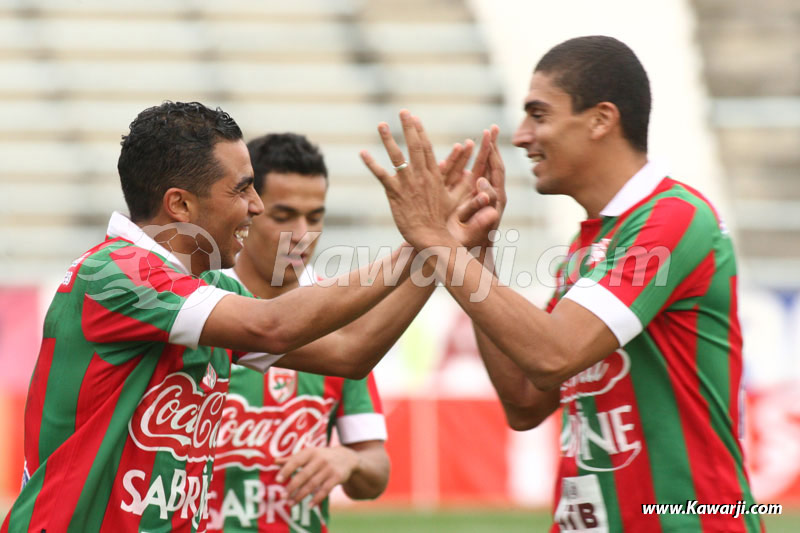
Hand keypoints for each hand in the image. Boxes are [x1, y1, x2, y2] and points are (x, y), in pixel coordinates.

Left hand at [275, 446, 359, 506]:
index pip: (296, 460)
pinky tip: (309, 506)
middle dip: (292, 486)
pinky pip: (325, 490)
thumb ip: (292, 459)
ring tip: (291, 503)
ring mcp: (329, 469)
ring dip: (301, 495)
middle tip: (282, 497)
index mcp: (310, 452)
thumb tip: (274, 461)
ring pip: (313, 484)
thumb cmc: (322, 457)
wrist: (347, 458)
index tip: (278, 480)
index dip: (287, 470)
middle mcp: (320, 459)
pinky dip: (317, 499)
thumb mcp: (309, 454)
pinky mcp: (337, 477)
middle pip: (304, 474)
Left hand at [361, 110, 457, 249]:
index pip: (427, 148)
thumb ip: (461, 185)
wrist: (431, 236)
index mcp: (434, 175)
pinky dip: (372, 163)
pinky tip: (363, 153)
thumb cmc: (444, 221)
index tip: (415, 119)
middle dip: (408, 127)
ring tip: (382, 124)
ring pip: (397, 156)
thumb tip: (471, 175)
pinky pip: (381, 175)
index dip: (420, 132)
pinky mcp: (395, 193)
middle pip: (414, 146)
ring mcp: (407, 183)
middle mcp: (421, 175)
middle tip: (403, 111)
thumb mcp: (456, 200)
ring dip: (389, 139)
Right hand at [444, 126, 505, 248]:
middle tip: (491, 128)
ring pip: (476, 172)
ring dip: (475, 155)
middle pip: (490, 167)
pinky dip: (459, 168)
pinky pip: (462, 181)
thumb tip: (483, 185)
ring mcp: (474, 199)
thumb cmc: (468, 246)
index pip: (495, 171)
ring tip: (472, 139)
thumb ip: (480, 209)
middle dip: (489, 147)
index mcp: (492, 200)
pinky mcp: (462, 202)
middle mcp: (485, 197)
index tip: (490, 135)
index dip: (493, 152)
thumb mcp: (474, 229)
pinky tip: (455, 157)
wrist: (462, 258)